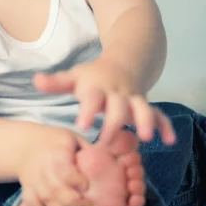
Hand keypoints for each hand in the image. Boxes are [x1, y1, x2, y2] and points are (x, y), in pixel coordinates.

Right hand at [17, 125, 92, 205]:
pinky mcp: (28, 189)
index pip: (64, 168)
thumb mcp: (72, 138)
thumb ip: (87, 150)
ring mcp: (34, 180)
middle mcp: (43, 167)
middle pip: (56, 188)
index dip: (75, 179)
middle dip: (73, 203)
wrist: (26, 145)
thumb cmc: (55, 141)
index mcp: (56, 151)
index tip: (86, 186)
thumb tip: (111, 161)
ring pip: (46, 200)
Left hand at [34, 61, 175, 145]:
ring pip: (143, 108)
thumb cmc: (93, 77)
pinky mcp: (145, 105)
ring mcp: (134, 99)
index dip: (88, 111)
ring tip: (146, 138)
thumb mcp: (74, 76)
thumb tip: (35, 80)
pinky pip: (159, 114)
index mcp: (98, 88)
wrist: (123, 62)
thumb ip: (56, 82)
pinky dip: (165, 126)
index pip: (92, 98)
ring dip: (145, 121)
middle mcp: (117, 93)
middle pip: (118, 107)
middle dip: (115, 123)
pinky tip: (170, 141)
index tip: (82, 126)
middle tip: (107, 142)